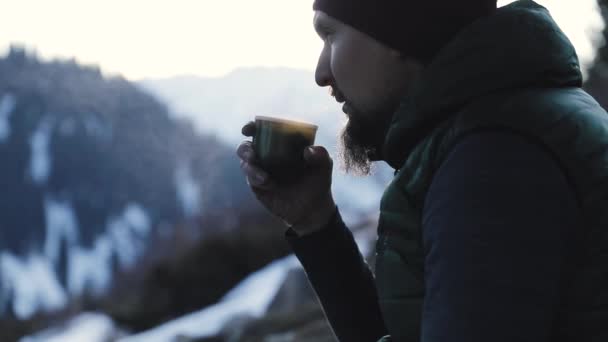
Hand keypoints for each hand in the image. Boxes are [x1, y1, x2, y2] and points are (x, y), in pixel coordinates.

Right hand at [237, 121, 336, 235]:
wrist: (312, 208)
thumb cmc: (318, 181)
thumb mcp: (324, 167)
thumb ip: (321, 155)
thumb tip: (308, 150)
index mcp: (282, 143)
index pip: (263, 130)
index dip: (252, 127)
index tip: (247, 129)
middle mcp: (268, 154)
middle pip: (248, 146)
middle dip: (245, 148)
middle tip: (252, 155)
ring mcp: (261, 170)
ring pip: (246, 163)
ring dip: (250, 167)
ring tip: (264, 177)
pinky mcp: (258, 185)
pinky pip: (250, 179)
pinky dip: (256, 179)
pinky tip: (269, 184)